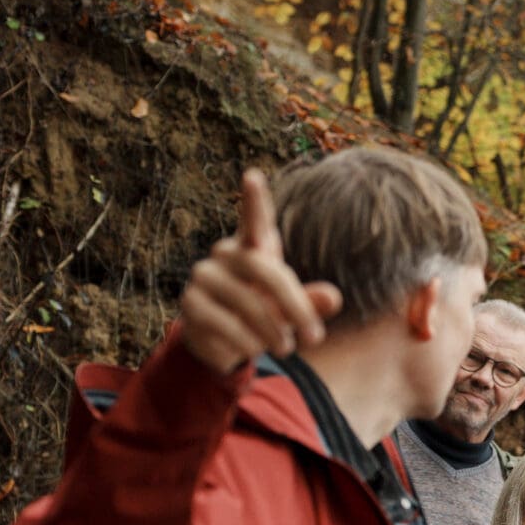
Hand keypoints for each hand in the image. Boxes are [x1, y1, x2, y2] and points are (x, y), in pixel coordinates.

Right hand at [178, 170, 343, 376]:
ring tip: (287, 348)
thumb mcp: (291, 307)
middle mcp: (224, 254)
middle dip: (295, 305)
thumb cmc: (263, 311)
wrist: (220, 340)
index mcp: (252, 246)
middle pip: (263, 270)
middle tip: (316, 336)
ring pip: (246, 302)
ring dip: (273, 331)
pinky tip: (253, 349)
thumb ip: (310, 301)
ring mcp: (204, 277)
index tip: (252, 175)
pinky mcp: (190, 304)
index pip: (253, 219)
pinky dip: (246, 342)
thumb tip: (333, 298)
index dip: (254, 200)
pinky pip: (225, 324)